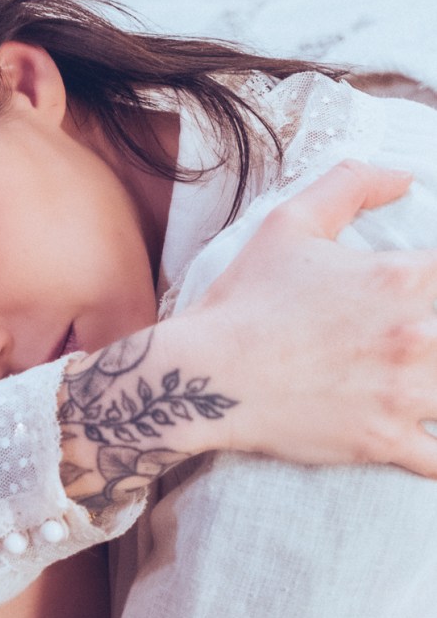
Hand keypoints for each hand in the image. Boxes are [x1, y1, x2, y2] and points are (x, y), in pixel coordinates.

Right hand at [191, 159, 436, 476]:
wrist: (204, 376)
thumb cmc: (244, 301)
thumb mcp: (290, 223)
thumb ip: (351, 185)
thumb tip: (404, 177)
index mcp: (402, 277)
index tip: (427, 299)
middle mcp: (416, 335)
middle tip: (420, 348)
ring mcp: (403, 393)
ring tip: (424, 390)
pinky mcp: (384, 440)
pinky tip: (430, 440)